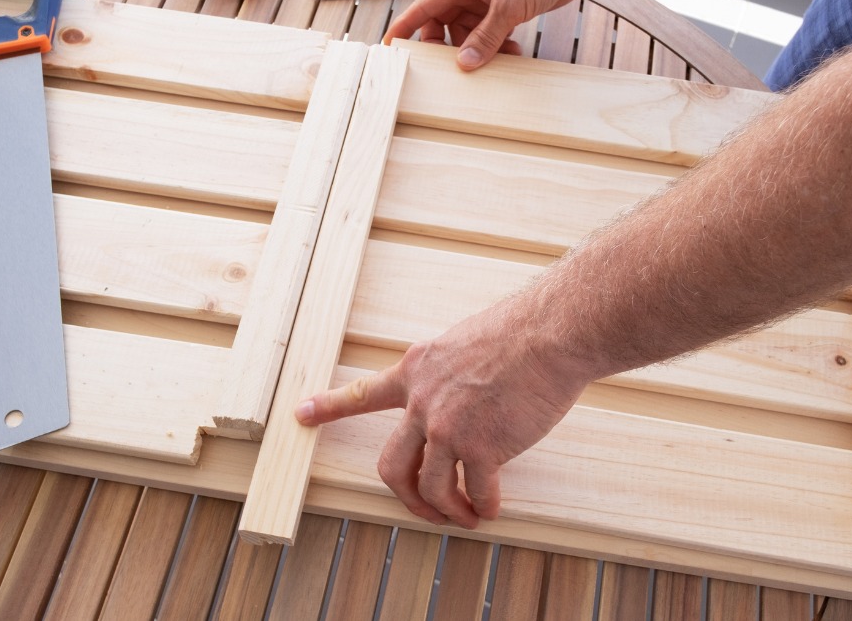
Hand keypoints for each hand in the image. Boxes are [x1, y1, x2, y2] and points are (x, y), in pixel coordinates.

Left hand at [295, 304, 588, 528]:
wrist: (550, 334)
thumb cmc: (520, 333)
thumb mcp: (463, 344)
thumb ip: (447, 376)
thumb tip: (457, 402)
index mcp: (417, 369)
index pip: (363, 393)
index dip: (330, 406)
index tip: (301, 414)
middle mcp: (423, 401)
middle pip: (394, 465)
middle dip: (406, 496)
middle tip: (424, 510)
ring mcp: (448, 427)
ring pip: (431, 487)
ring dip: (448, 511)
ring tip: (466, 517)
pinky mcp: (482, 446)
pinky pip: (476, 492)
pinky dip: (484, 506)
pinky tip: (492, 508)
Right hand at [383, 0, 615, 69]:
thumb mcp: (509, 5)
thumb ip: (486, 36)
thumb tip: (467, 61)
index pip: (425, 6)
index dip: (407, 26)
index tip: (392, 45)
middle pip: (445, 24)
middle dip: (451, 47)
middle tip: (457, 67)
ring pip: (469, 32)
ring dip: (479, 50)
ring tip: (496, 60)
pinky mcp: (504, 8)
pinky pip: (489, 33)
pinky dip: (496, 46)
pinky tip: (510, 53)